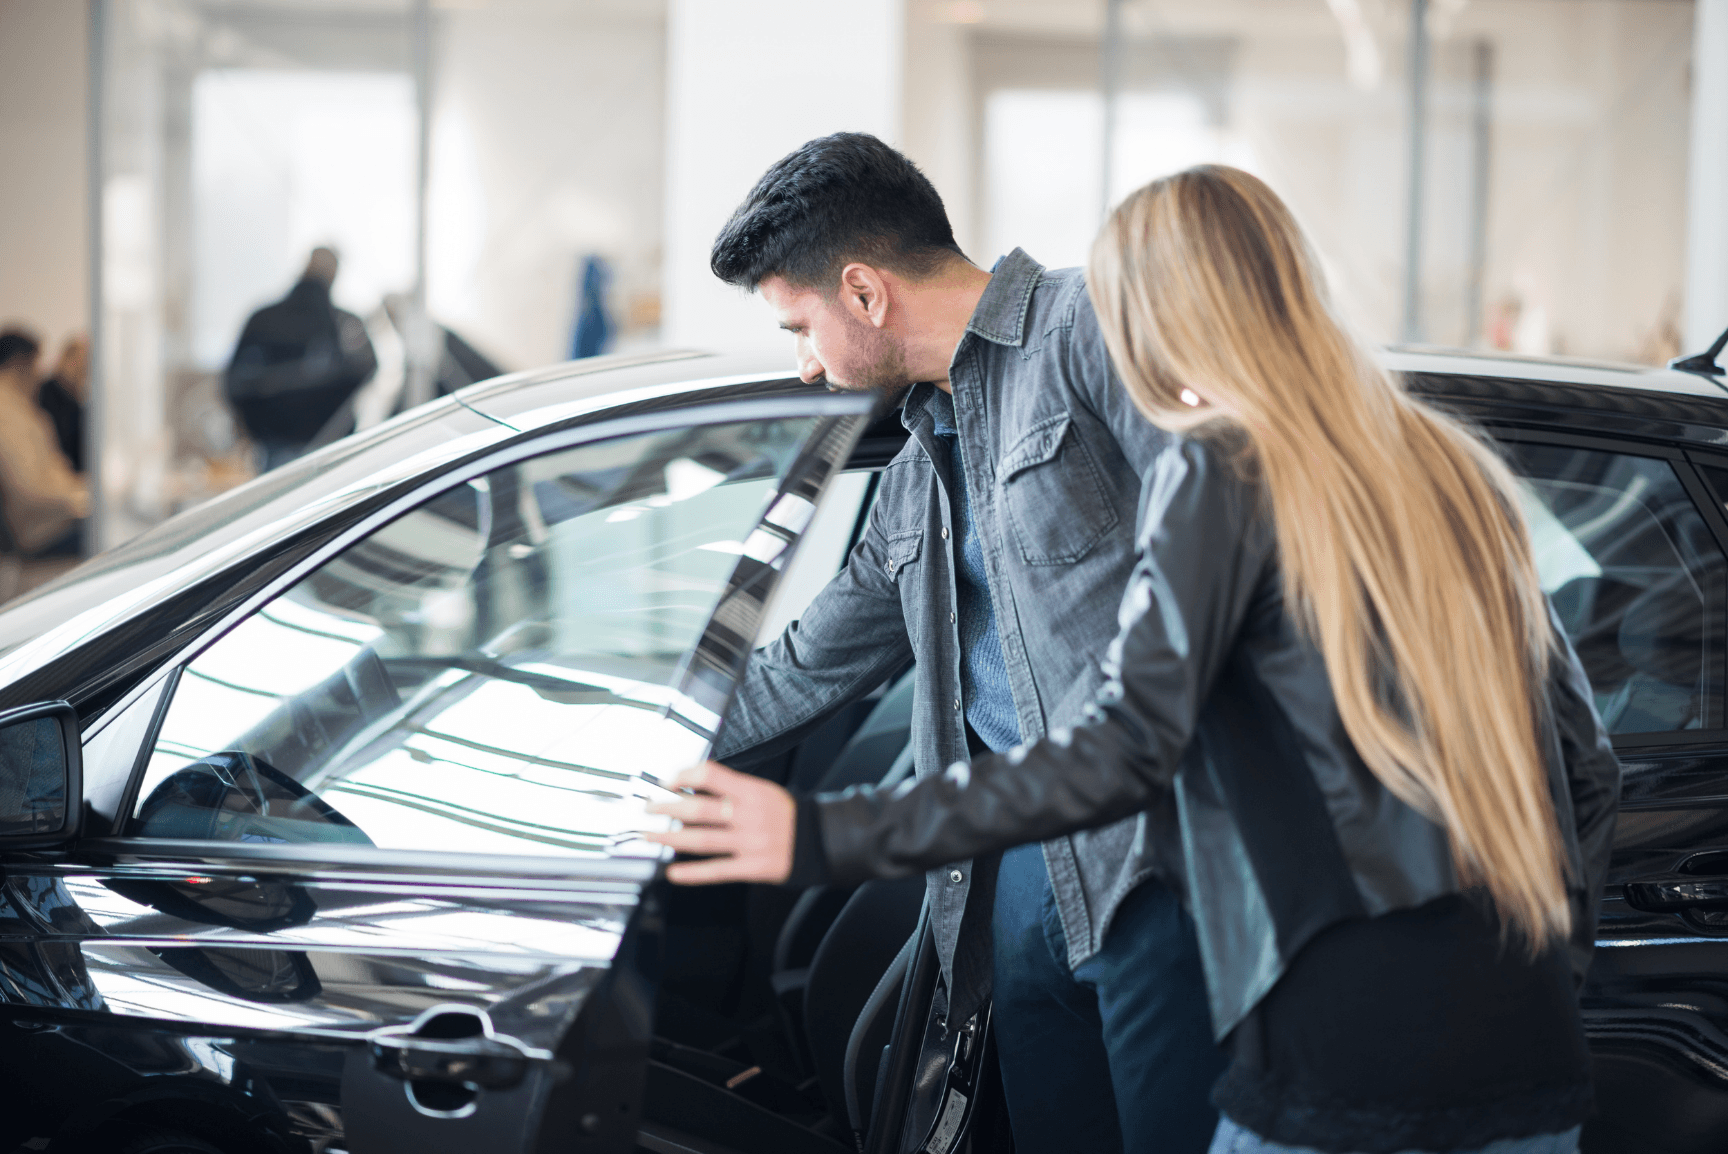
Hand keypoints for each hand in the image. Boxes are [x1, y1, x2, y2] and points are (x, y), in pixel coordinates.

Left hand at [643, 761, 796, 884]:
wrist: (819, 839)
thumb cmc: (785, 813)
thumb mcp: (763, 790)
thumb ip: (731, 789)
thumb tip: (691, 788)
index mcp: (752, 791)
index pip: (711, 774)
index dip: (684, 776)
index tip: (667, 782)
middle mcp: (749, 815)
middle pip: (699, 809)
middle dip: (667, 808)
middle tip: (648, 808)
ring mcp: (750, 843)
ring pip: (702, 840)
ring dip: (671, 838)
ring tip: (650, 835)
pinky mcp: (753, 868)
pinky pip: (717, 870)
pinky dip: (693, 873)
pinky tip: (673, 872)